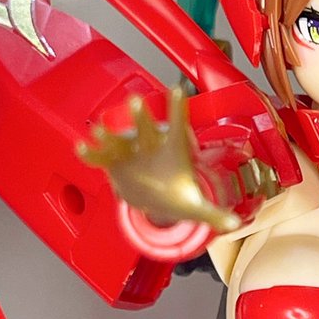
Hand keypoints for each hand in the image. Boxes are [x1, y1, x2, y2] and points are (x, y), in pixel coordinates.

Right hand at [80, 87, 240, 233]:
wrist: (155, 197)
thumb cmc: (176, 195)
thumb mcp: (196, 207)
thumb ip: (215, 215)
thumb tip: (236, 226)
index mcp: (174, 151)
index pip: (178, 126)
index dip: (178, 109)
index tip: (178, 91)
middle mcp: (151, 147)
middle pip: (146, 129)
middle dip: (140, 117)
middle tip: (136, 102)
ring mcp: (131, 154)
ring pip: (120, 140)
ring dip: (110, 134)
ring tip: (100, 128)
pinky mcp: (115, 164)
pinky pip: (101, 158)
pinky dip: (91, 154)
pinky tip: (82, 147)